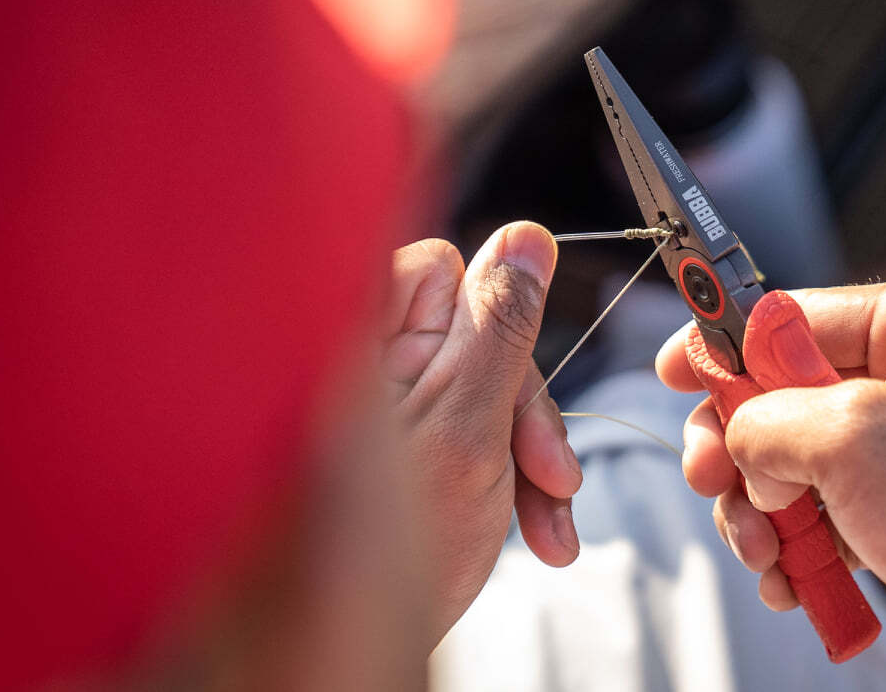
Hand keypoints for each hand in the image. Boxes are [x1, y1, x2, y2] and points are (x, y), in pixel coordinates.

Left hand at [382, 223, 581, 644]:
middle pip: (472, 338)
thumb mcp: (468, 427)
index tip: (515, 391)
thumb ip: (503, 326)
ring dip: (523, 457)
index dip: (495, 329)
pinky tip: (523, 530)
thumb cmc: (376, 564)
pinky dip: (498, 480)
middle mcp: (351, 367)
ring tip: (544, 526)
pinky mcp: (387, 460)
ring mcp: (368, 415)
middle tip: (547, 476)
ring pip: (477, 394)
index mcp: (352, 339)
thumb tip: (527, 237)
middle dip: (521, 412)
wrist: (338, 670)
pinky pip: (461, 437)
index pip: (443, 270)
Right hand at [656, 271, 885, 679]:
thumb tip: (737, 433)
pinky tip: (789, 578)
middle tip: (710, 479)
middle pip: (792, 390)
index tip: (675, 371)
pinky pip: (836, 504)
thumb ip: (767, 417)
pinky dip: (802, 540)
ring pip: (804, 456)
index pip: (799, 313)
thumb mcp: (849, 438)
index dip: (727, 345)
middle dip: (743, 447)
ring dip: (765, 507)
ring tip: (761, 550)